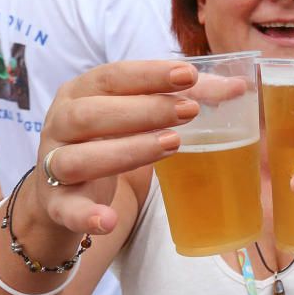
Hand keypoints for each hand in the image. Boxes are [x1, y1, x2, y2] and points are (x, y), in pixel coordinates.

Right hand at [35, 60, 201, 235]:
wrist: (64, 190)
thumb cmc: (111, 138)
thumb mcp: (141, 114)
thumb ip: (187, 97)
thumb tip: (240, 87)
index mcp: (81, 92)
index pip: (112, 76)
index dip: (148, 74)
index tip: (188, 75)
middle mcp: (60, 123)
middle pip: (91, 113)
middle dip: (143, 110)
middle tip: (190, 111)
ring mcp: (53, 164)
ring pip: (78, 158)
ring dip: (126, 151)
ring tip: (173, 145)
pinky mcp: (55, 204)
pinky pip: (66, 210)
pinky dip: (86, 215)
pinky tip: (109, 220)